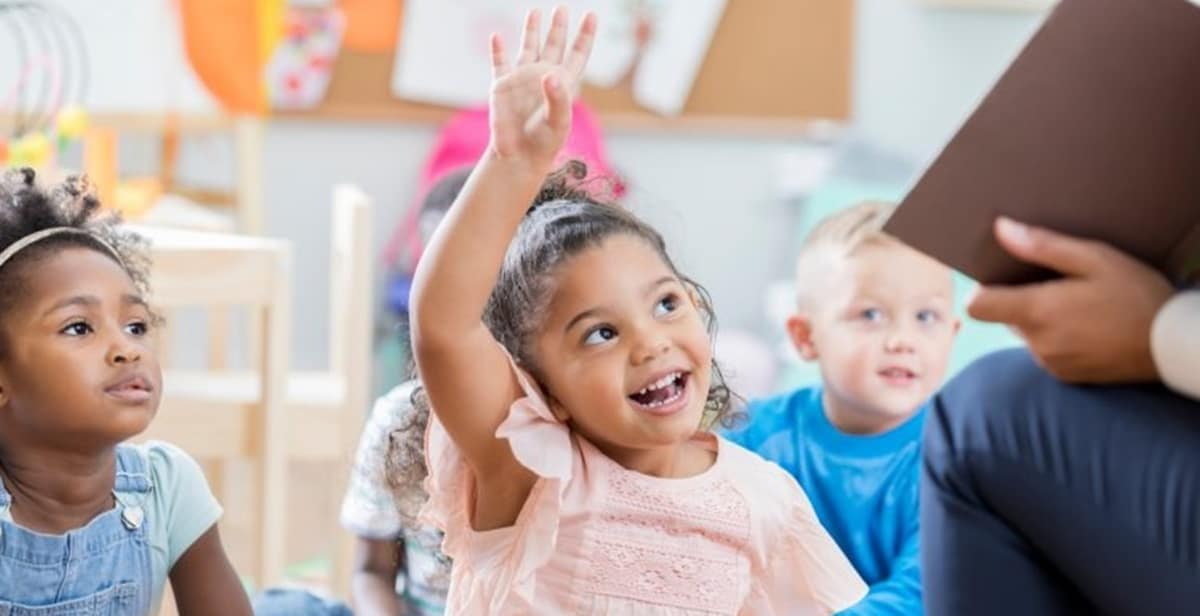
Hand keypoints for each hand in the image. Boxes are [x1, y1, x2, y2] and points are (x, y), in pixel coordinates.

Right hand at [488, 7, 596, 169]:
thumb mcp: (558, 121)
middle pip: (554, 45)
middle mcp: (544, 76)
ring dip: (531, 30)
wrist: (518, 157)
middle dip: (558, 26)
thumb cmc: (544, 142)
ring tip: (535, 11)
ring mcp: (522, 79)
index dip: (585, 35)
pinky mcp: (502, 86)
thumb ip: (558, 97)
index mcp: (563, 83)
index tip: (591, 15)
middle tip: (562, 7)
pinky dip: (497, 49)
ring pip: (528, 47)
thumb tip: (550, 74)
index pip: (577, 54)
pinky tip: (497, 35)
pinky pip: (499, 63)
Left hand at [968, 217, 1174, 383]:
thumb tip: (1000, 229)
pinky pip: (1045, 351)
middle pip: (1004, 316)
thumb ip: (1042, 246)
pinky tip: (1086, 326)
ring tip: (1078, 305)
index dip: (984, 289)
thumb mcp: (1094, 258)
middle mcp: (1037, 342)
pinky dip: (1056, 338)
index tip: (1003, 278)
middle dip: (1021, 299)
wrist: (1171, 344)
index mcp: (1037, 312)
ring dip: (1041, 319)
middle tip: (1058, 285)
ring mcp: (1050, 362)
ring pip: (1026, 334)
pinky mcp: (1064, 375)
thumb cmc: (1136, 295)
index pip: (977, 306)